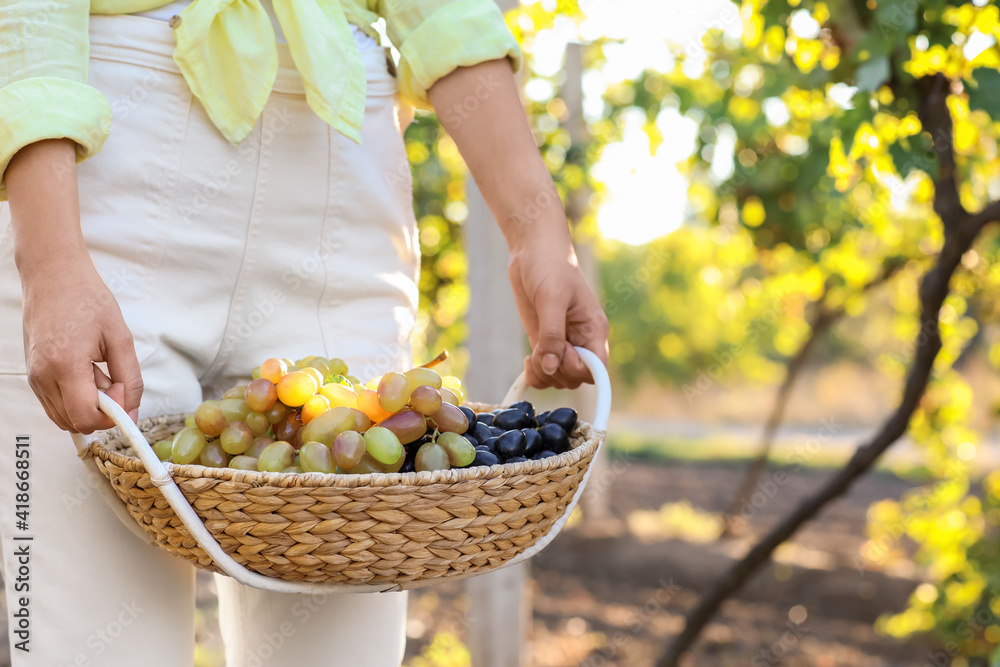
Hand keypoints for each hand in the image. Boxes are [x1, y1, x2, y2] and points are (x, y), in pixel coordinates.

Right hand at [20, 254, 141, 432]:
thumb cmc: (87, 300)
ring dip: (87, 404)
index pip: (86, 418)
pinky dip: (75, 398)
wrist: (54, 276)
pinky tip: (86, 371)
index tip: (123, 391)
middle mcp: (42, 376)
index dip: (112, 415)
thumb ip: (130, 379)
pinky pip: (56, 403)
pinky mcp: (32, 374)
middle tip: (111, 378)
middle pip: (75, 423)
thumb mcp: (120, 338)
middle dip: (101, 411)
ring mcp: (33, 377)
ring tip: (97, 371)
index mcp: (64, 366)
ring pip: (64, 417)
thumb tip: (132, 413)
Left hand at [508, 237, 608, 389]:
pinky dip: (535, 374)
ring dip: (544, 375)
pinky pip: (544, 371)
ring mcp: (562, 343)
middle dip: (557, 372)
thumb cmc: (549, 266)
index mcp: (594, 330)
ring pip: (559, 379)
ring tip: (532, 355)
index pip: (597, 369)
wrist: (532, 251)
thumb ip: (552, 334)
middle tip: (541, 349)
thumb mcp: (552, 299)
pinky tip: (528, 361)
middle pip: (576, 378)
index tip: (563, 352)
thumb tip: (551, 367)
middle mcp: (582, 340)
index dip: (579, 369)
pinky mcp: (544, 342)